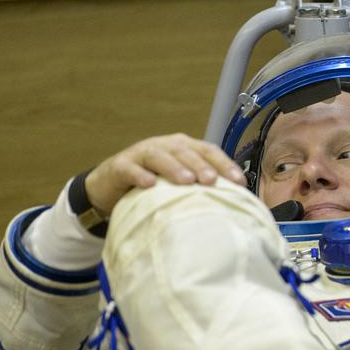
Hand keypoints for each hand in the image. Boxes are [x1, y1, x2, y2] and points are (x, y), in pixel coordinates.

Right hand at [84, 133, 244, 215]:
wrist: (110, 186)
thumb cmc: (152, 186)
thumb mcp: (178, 184)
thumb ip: (200, 188)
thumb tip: (234, 204)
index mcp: (183, 147)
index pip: (208, 151)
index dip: (224, 164)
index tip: (239, 182)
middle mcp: (164, 145)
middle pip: (185, 151)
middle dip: (201, 165)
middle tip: (212, 181)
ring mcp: (141, 153)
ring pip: (159, 155)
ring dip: (174, 167)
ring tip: (187, 181)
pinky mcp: (120, 166)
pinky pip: (131, 169)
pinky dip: (140, 175)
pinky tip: (150, 185)